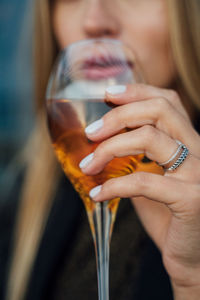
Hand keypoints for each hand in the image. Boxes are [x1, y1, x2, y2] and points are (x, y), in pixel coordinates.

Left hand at [79, 84, 199, 295]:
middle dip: (119, 115)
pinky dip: (114, 186)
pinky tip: (98, 194)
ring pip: (151, 138)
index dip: (138, 92)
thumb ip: (137, 161)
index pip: (168, 102)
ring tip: (87, 164)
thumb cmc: (171, 219)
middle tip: (91, 131)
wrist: (193, 259)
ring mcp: (198, 174)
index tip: (108, 94)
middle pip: (160, 110)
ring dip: (110, 148)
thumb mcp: (153, 182)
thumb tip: (104, 145)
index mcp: (190, 144)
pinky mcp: (191, 199)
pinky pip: (143, 182)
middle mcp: (199, 152)